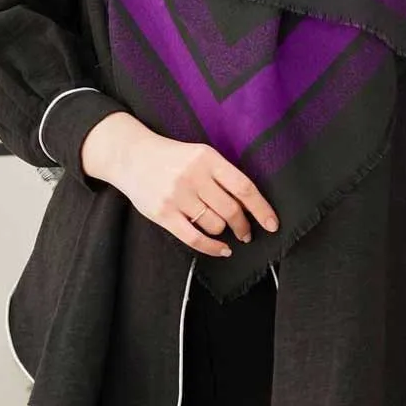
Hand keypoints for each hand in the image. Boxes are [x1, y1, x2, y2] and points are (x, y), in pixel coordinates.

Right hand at [81, 112, 279, 257]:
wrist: (133, 156)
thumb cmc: (173, 158)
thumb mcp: (200, 154)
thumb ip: (222, 174)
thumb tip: (251, 204)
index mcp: (208, 158)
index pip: (243, 187)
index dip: (261, 208)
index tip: (272, 223)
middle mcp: (194, 176)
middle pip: (231, 209)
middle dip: (243, 225)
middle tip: (246, 233)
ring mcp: (177, 195)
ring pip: (214, 225)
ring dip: (223, 231)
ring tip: (221, 228)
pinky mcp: (163, 213)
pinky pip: (194, 238)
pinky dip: (212, 248)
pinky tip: (222, 250)